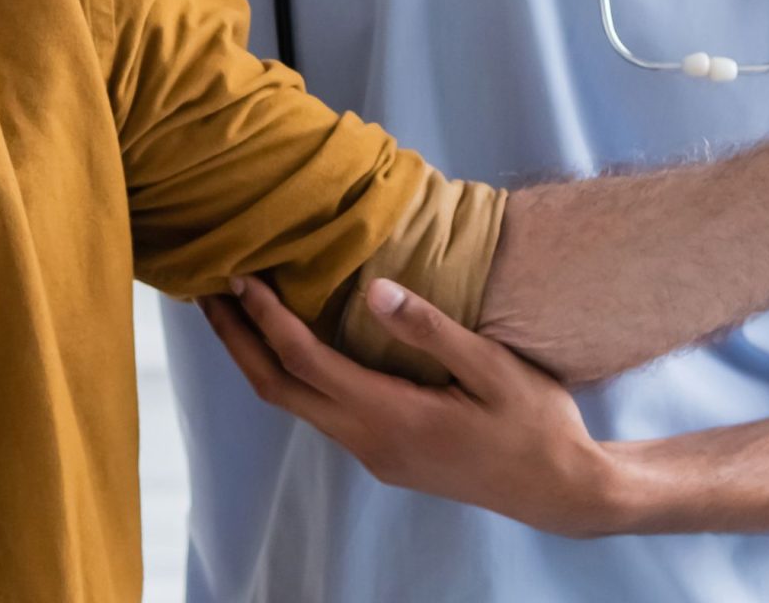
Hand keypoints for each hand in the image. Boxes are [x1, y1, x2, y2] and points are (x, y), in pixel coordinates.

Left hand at [199, 275, 641, 538]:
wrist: (562, 492)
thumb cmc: (537, 425)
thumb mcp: (495, 370)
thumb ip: (432, 330)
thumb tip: (375, 289)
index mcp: (392, 417)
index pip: (306, 362)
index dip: (267, 318)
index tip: (239, 275)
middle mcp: (369, 441)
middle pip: (279, 388)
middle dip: (238, 339)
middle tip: (206, 288)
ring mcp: (373, 452)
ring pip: (295, 403)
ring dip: (259, 356)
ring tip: (236, 306)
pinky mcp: (383, 453)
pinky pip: (320, 409)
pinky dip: (291, 371)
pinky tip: (291, 339)